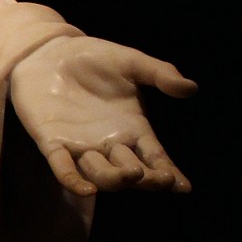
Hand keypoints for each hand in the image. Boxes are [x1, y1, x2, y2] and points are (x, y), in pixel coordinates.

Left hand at [8, 33, 194, 198]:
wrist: (50, 51)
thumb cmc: (94, 58)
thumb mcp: (131, 63)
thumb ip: (159, 74)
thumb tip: (191, 88)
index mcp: (133, 128)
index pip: (155, 157)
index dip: (168, 172)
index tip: (183, 187)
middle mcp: (109, 144)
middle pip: (131, 172)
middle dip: (147, 179)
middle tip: (160, 178)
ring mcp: (80, 146)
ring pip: (101, 174)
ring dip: (115, 179)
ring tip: (132, 174)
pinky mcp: (52, 142)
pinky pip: (63, 168)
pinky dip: (73, 180)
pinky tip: (87, 190)